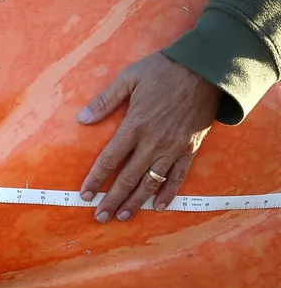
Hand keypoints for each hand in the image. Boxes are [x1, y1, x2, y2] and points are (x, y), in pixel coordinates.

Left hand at [77, 52, 220, 222]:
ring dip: (136, 202)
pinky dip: (168, 193)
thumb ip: (105, 101)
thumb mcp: (128, 78)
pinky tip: (159, 207)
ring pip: (151, 182)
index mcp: (135, 126)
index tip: (85, 194)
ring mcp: (173, 148)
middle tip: (100, 217)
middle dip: (112, 200)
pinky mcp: (190, 149)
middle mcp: (153, 142)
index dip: (96, 179)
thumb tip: (82, 119)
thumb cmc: (162, 71)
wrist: (205, 70)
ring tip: (123, 217)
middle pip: (128, 178)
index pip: (110, 160)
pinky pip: (178, 177)